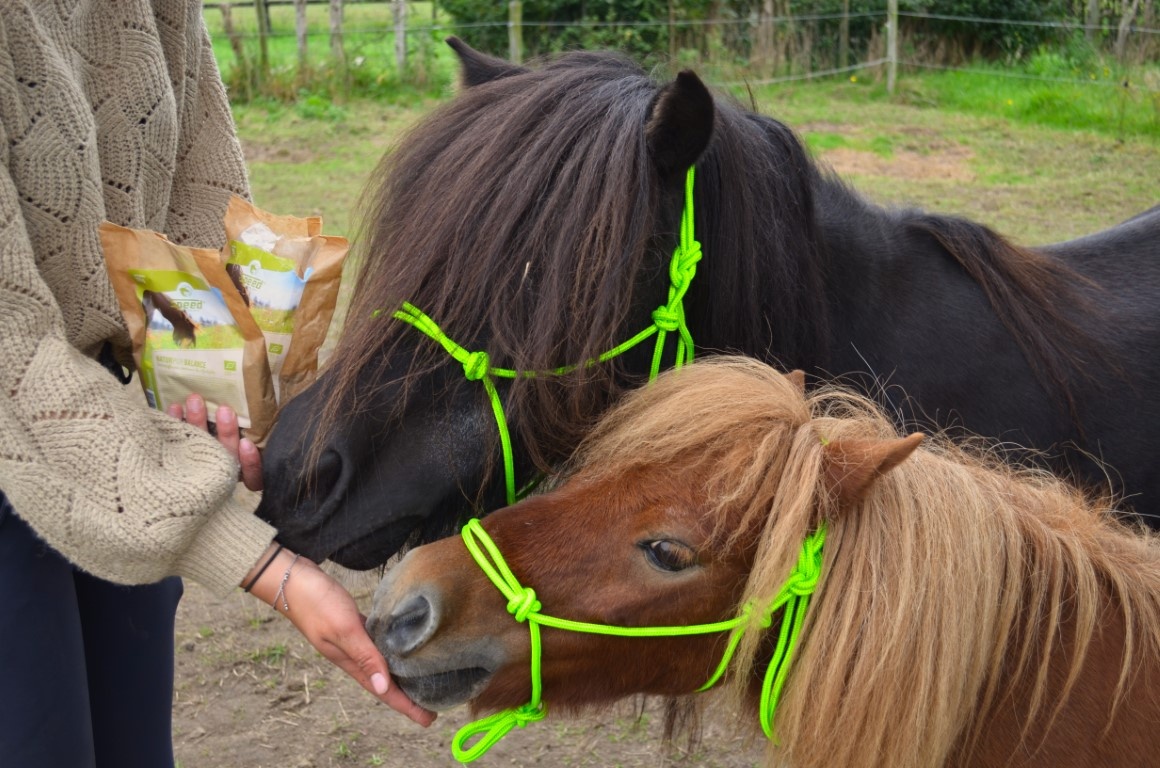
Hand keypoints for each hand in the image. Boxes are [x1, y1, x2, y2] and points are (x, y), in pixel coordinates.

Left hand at [167, 394, 262, 490]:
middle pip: (226, 456)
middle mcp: (224, 472)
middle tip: (223, 409)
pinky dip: (175, 423)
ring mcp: (200, 466)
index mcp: (244, 473)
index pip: (253, 477)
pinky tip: (174, 407)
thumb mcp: (253, 444)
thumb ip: (255, 432)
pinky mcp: (177, 458)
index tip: (246, 443)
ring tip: (195, 400)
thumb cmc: (237, 447)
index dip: (251, 463)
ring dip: (198, 422)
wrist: (183, 476)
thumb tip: (278, 402)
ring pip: (200, 448)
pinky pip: (174, 444)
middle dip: (226, 432)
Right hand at [244, 546, 435, 726]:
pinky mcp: (353, 625)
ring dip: (399, 677)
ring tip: (420, 683)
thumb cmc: (316, 602)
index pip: (382, 690)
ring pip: (381, 665)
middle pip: (384, 682)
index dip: (405, 705)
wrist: (290, 580)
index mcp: (349, 661)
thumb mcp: (344, 629)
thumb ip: (364, 657)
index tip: (429, 719)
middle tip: (431, 709)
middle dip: (407, 697)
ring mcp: (352, 641)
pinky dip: (391, 651)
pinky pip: (377, 645)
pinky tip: (402, 648)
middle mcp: (352, 655)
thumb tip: (383, 687)